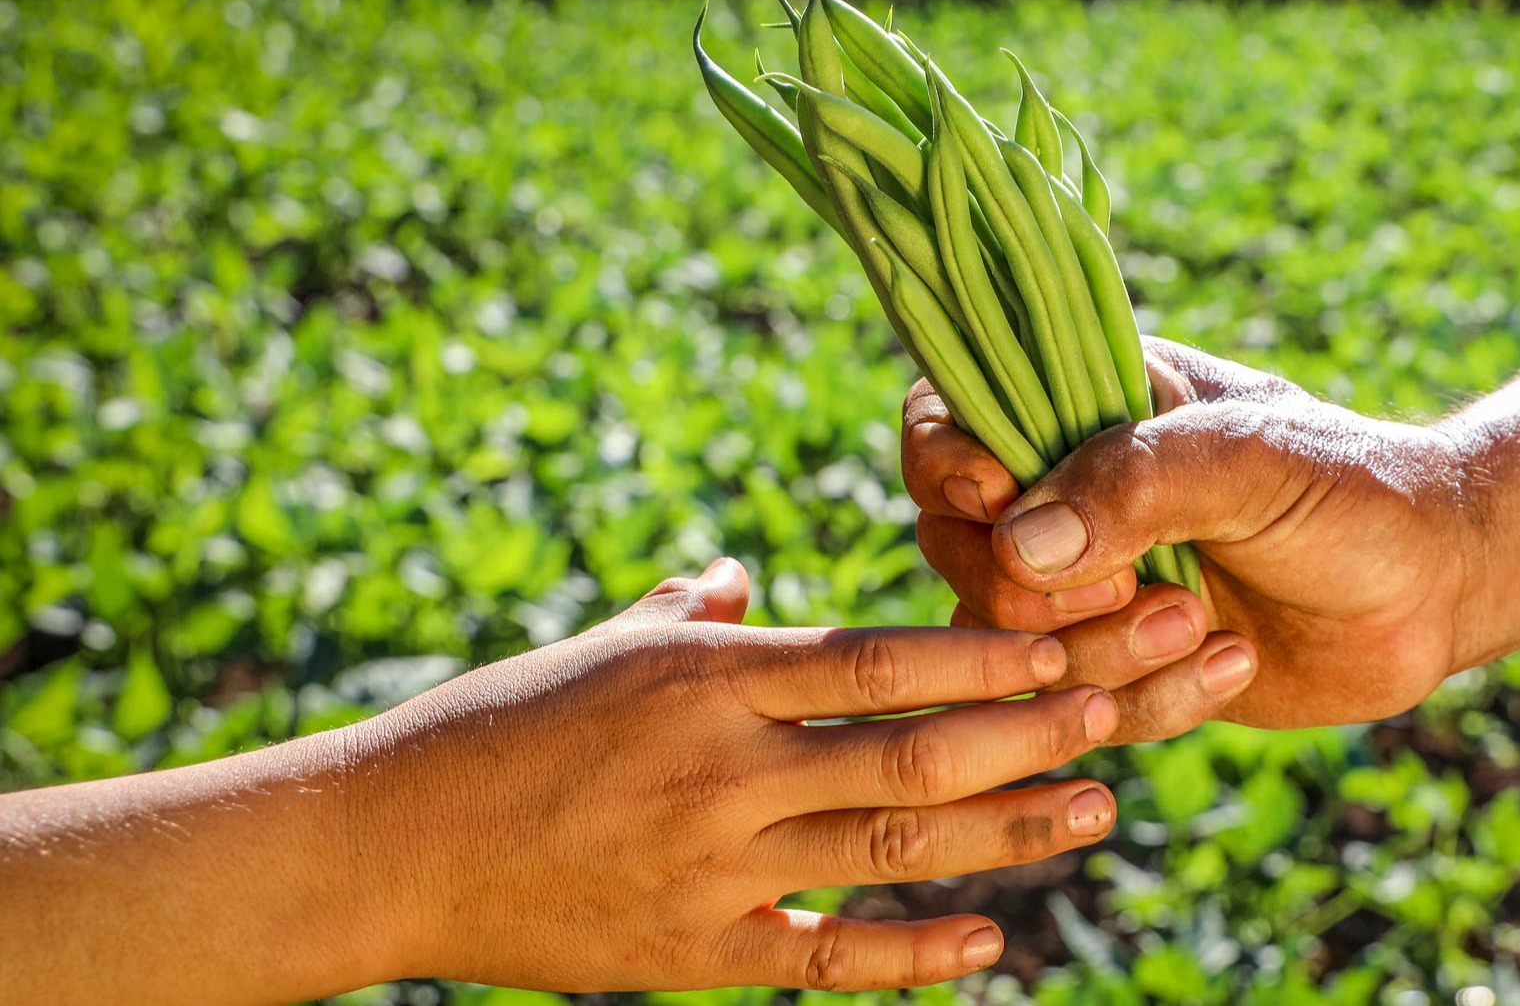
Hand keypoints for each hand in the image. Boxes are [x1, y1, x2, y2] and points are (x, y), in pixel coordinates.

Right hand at [346, 558, 1120, 992]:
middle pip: (913, 750)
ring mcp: (713, 864)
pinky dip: (913, 953)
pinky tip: (990, 942)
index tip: (1071, 636)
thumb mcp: (600, 644)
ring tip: (1093, 809)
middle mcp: (723, 764)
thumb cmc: (496, 725)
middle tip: (1122, 712)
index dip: (986, 650)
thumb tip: (740, 577)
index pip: (879, 655)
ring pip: (892, 847)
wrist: (384, 845)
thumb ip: (688, 609)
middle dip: (1031, 731)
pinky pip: (827, 955)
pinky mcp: (693, 950)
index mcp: (706, 674)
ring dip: (1005, 831)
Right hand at [903, 338, 1479, 733]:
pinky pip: (1078, 710)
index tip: (1001, 497)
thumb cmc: (1350, 490)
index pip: (945, 417)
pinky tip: (1231, 662)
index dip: (948, 464)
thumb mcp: (1250, 460)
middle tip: (1139, 588)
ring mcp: (1084, 590)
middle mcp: (1064, 497)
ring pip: (1006, 646)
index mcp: (1081, 408)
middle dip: (1038, 593)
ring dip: (1105, 653)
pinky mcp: (1118, 671)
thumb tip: (1020, 541)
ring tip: (1204, 627)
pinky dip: (1152, 700)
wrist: (1434, 588)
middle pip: (956, 547)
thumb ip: (1136, 483)